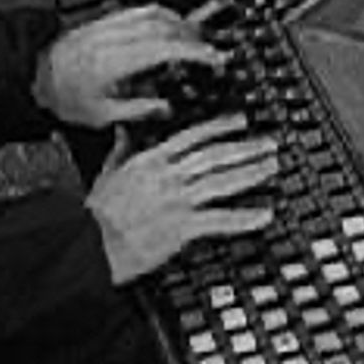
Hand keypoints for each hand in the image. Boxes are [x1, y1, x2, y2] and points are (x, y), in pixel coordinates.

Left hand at [32, 3, 224, 128]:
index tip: (212, 57)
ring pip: (151, 12)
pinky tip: (165, 23)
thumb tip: (164, 108)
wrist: (29, 76)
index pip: (165, 47)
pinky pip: (136, 9)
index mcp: (116, 61)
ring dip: (178, 21)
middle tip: (209, 48)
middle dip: (193, 35)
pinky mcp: (102, 21)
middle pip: (164, 25)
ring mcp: (107, 26)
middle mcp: (113, 38)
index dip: (194, 51)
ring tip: (194, 34)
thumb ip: (137, 110)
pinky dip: (157, 14)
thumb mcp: (101, 116)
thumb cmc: (60, 97)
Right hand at [86, 114, 278, 283]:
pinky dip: (245, 217)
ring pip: (222, 181)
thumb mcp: (106, 173)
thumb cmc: (96, 213)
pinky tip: (264, 214)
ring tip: (273, 166)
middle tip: (270, 143)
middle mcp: (169, 176)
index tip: (241, 120)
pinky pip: (220, 219)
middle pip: (215, 156)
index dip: (220, 126)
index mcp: (151, 160)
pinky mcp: (182, 227)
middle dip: (245, 147)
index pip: (192, 137)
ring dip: (251, 173)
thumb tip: (123, 130)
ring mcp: (178, 201)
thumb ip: (120, 150)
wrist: (91, 243)